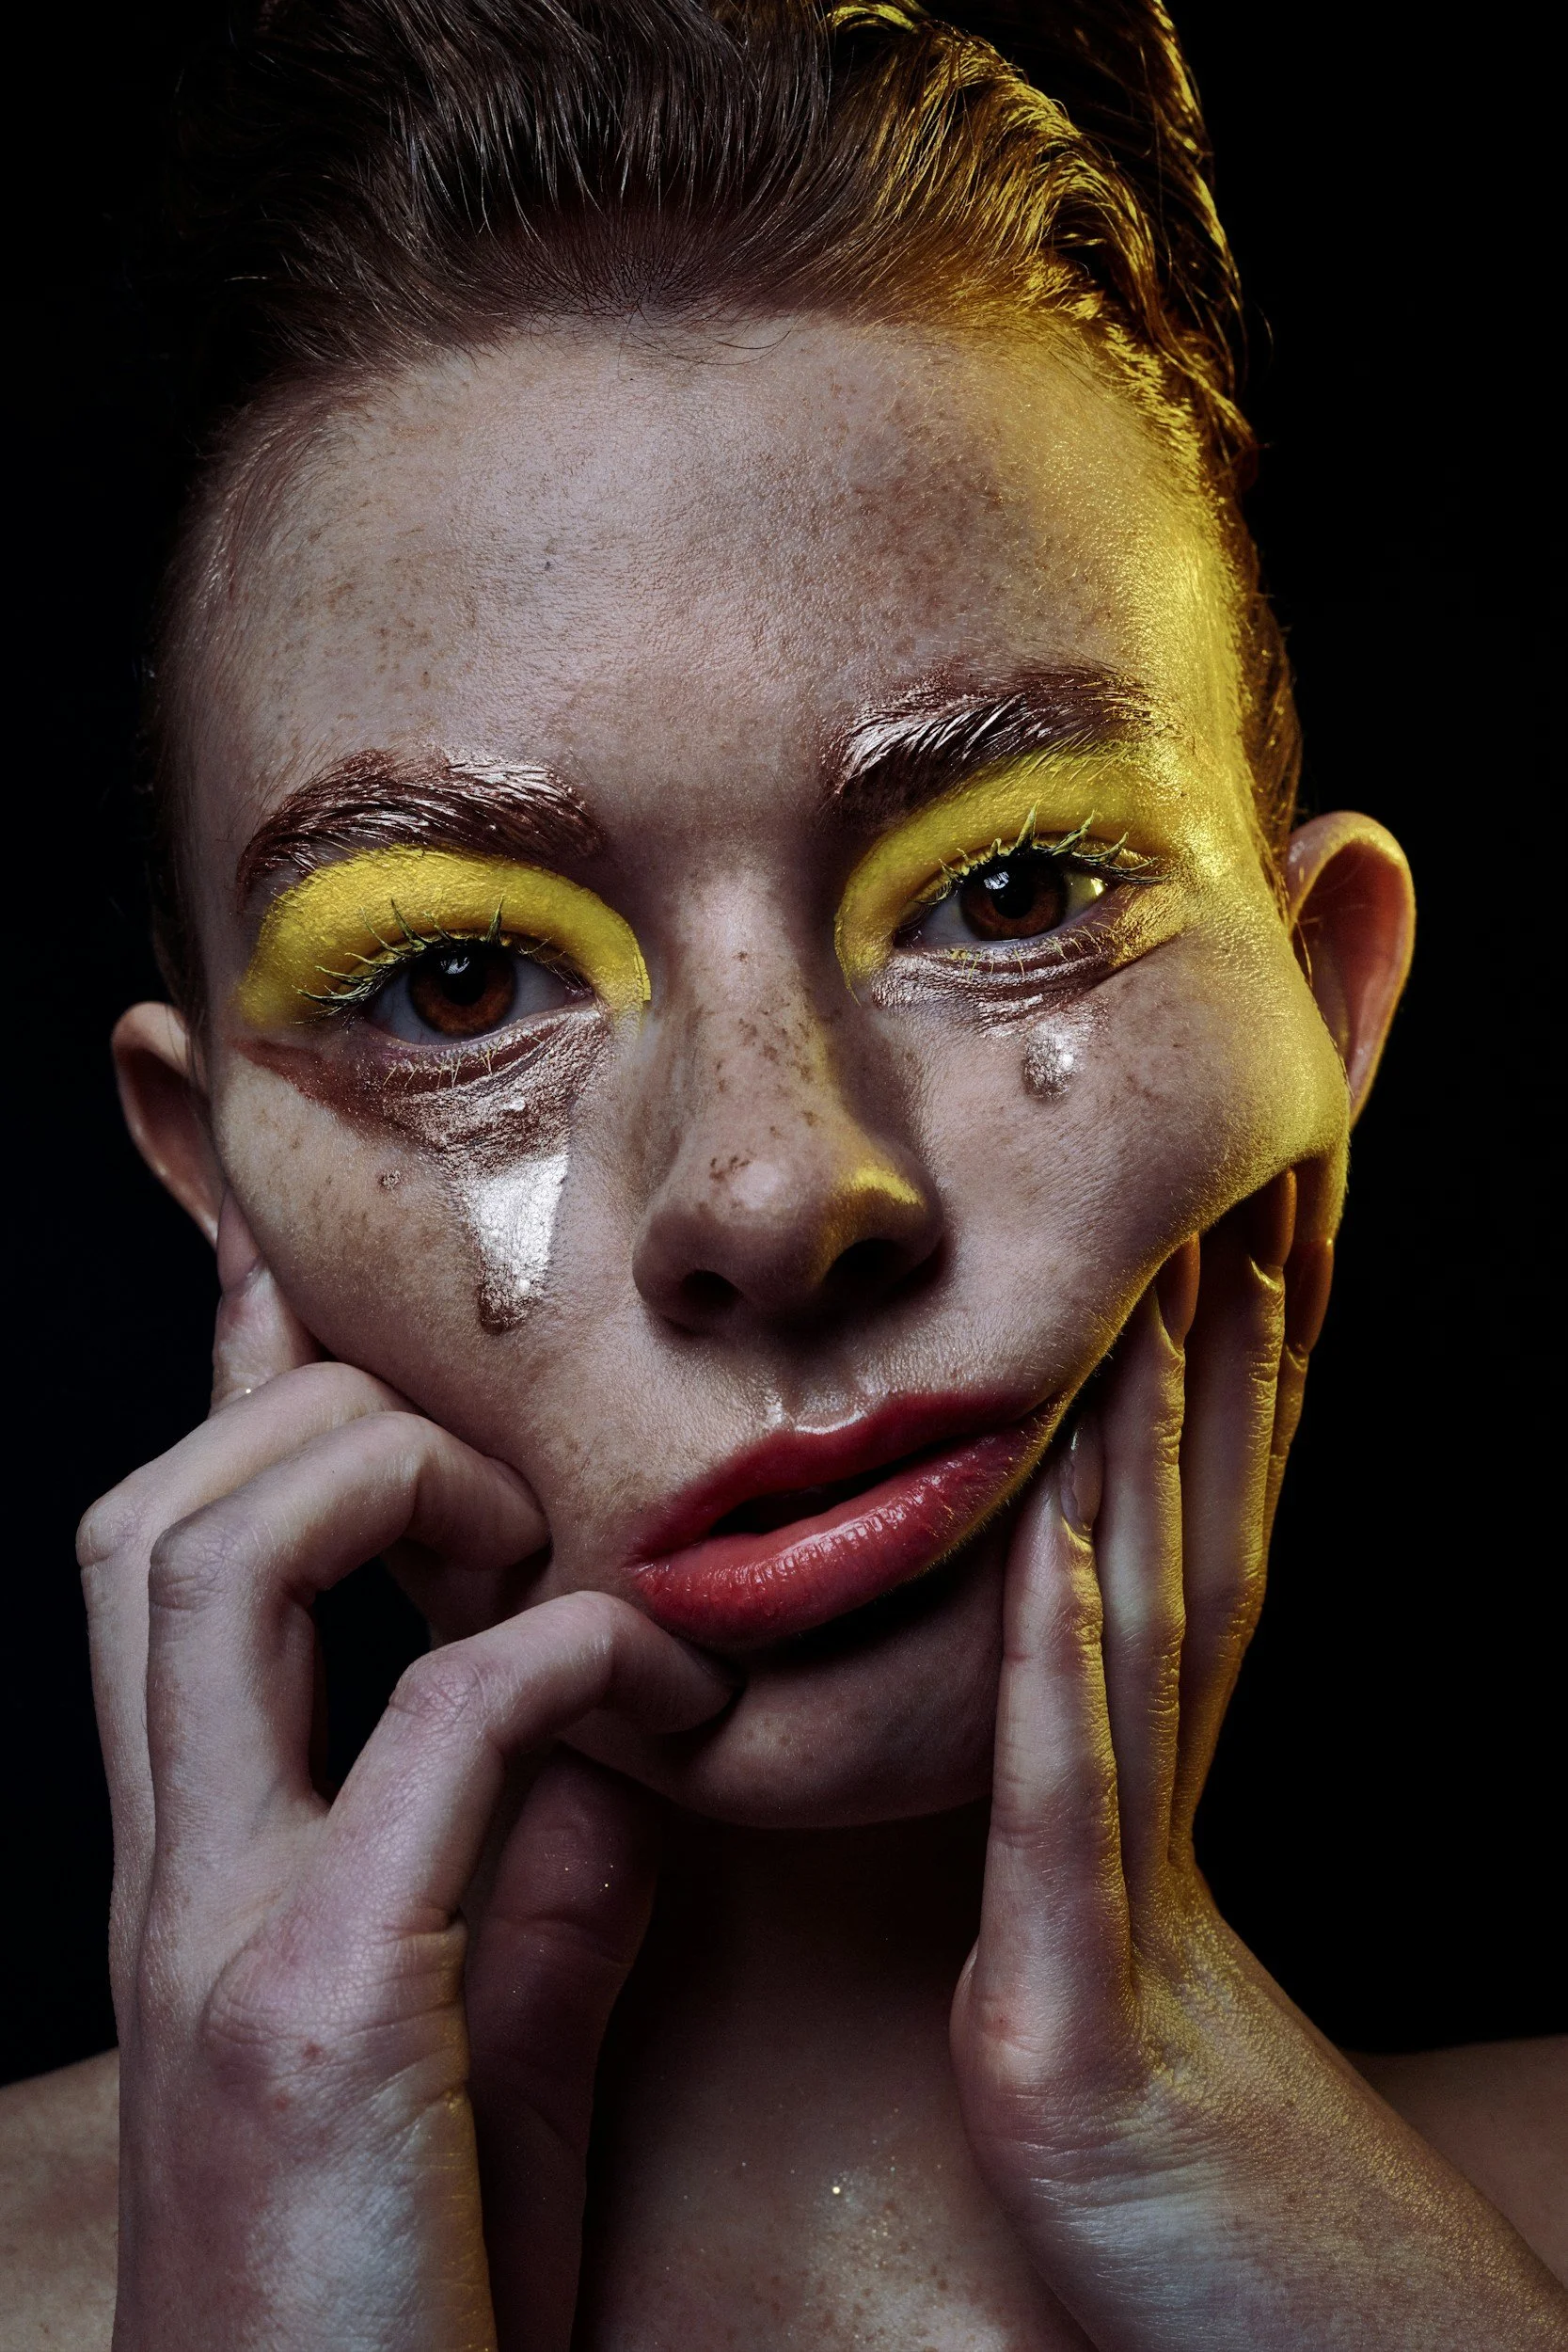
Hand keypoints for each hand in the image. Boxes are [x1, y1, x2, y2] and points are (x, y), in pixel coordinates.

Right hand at [79, 1198, 732, 2351]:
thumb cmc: (419, 2297)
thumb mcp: (493, 2034)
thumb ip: (542, 1854)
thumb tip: (625, 1690)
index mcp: (205, 1868)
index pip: (176, 1563)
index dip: (235, 1392)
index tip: (302, 1274)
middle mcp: (177, 1873)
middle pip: (147, 1515)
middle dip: (309, 1416)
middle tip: (491, 1475)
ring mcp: (222, 1930)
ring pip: (206, 1556)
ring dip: (386, 1486)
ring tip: (528, 1550)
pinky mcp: (317, 2013)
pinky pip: (437, 1722)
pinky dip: (563, 1652)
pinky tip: (665, 1685)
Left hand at [950, 1174, 1567, 2348]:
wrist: (1196, 2246)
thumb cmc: (1122, 2025)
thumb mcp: (1099, 1809)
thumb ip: (1071, 1671)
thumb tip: (1037, 1541)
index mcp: (1172, 1688)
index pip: (1218, 1462)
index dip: (1237, 1302)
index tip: (1244, 1151)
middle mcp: (1178, 1735)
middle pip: (1221, 1490)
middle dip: (1239, 1309)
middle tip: (1266, 1134)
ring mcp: (1132, 1845)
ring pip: (1161, 1592)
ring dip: (1168, 1430)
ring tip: (1186, 1258)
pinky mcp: (1069, 1974)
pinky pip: (1065, 1785)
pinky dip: (1069, 1653)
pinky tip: (1068, 1539)